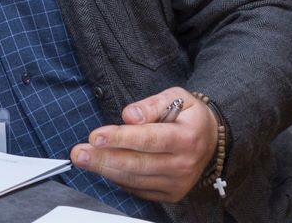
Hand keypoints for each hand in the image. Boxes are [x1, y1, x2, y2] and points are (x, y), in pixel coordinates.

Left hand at [70, 87, 216, 202]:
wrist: (211, 141)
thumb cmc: (189, 116)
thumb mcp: (177, 97)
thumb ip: (152, 105)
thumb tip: (128, 116)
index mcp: (187, 138)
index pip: (150, 139)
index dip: (121, 138)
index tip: (96, 136)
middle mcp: (183, 164)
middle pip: (138, 163)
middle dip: (104, 158)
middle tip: (79, 153)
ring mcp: (177, 183)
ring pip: (135, 178)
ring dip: (105, 169)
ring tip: (84, 159)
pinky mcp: (170, 194)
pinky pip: (138, 188)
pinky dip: (118, 178)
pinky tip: (103, 166)